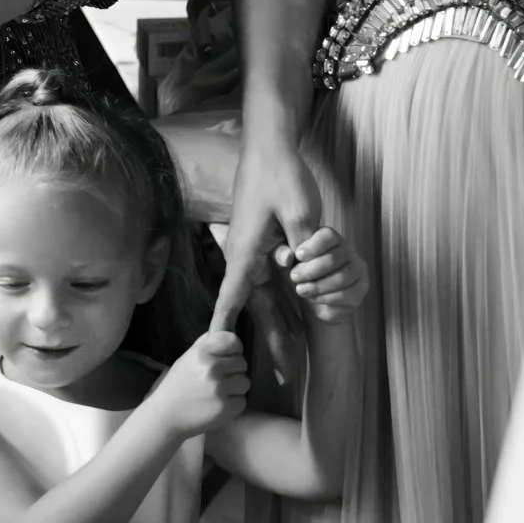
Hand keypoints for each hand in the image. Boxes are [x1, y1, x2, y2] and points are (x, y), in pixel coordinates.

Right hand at [148, 330, 250, 438]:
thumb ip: (205, 344)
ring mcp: (219, 389)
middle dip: (234, 370)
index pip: (232, 340)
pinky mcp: (225, 409)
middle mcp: (211, 368)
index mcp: (200, 353)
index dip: (234, 349)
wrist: (165, 416)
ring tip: (219, 392)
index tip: (228, 357)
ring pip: (245, 382)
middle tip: (219, 379)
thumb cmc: (176, 385)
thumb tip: (227, 330)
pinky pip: (242, 401)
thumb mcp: (186, 359)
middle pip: (242, 363)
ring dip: (236, 388)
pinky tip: (218, 405)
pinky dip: (233, 404)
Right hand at [214, 138, 322, 378]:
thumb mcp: (299, 210)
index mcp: (247, 251)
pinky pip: (276, 284)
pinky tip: (299, 323)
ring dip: (281, 328)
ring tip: (292, 361)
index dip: (224, 325)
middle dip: (271, 341)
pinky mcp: (268, 245)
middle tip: (283, 377)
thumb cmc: (280, 174)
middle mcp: (248, 256)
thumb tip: (305, 274)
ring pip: (268, 299)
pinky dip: (287, 305)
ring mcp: (257, 252)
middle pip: (256, 308)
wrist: (270, 145)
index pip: (232, 296)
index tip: (218, 352)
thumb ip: (303, 245)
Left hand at [277, 225, 367, 324]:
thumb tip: (286, 258)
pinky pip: (346, 295)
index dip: (313, 246)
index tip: (298, 255)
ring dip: (317, 286)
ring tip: (301, 290)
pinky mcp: (361, 289)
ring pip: (340, 278)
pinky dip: (326, 298)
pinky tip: (314, 298)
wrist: (314, 300)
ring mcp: (358, 270)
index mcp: (332, 239)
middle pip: (333, 259)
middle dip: (310, 270)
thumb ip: (282, 256)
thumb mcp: (287, 262)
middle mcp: (349, 251)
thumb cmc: (300, 274)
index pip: (328, 236)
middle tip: (294, 277)